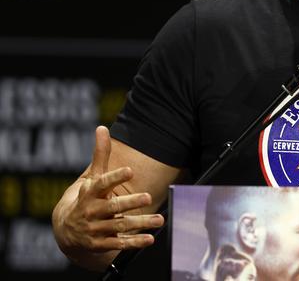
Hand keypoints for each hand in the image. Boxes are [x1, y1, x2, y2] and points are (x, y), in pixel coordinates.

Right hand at [57, 126, 164, 257]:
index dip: (116, 177)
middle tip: (148, 197)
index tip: (130, 170)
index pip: (102, 183)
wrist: (66, 229)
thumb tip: (102, 128)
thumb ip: (101, 154)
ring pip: (119, 225)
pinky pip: (119, 243)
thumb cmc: (87, 197)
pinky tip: (149, 238)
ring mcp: (95, 229)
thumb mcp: (93, 176)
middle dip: (130, 202)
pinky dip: (134, 242)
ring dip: (140, 223)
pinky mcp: (100, 244)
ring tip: (159, 219)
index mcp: (90, 192)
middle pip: (112, 207)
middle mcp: (91, 211)